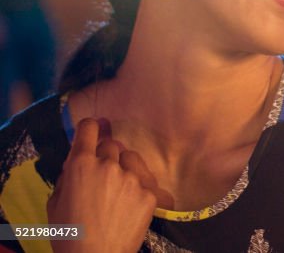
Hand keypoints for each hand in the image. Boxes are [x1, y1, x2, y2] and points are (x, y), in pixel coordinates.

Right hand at [47, 118, 157, 252]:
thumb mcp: (55, 203)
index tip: (94, 128)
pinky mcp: (150, 193)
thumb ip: (68, 176)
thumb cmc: (69, 235)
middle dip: (106, 156)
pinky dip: (141, 189)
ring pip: (132, 158)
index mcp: (81, 165)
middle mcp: (109, 165)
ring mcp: (132, 178)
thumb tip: (77, 161)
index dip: (90, 127)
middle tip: (102, 175)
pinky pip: (147, 181)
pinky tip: (133, 203)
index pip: (88, 129)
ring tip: (119, 188)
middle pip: (112, 145)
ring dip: (126, 166)